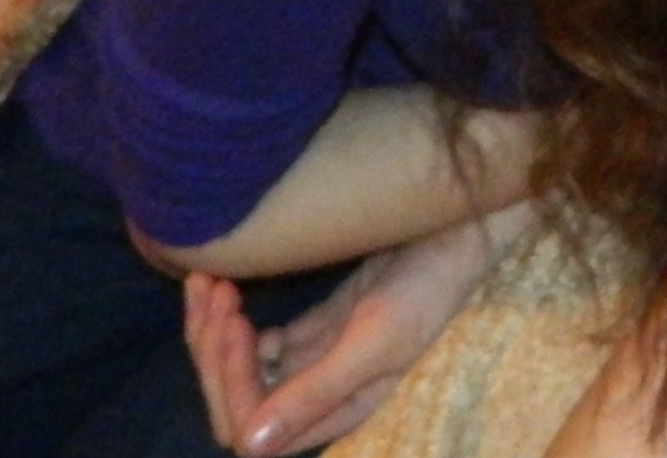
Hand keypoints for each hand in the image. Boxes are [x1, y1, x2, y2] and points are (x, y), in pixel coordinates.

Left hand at [184, 203, 536, 454]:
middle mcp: (321, 394)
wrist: (456, 231)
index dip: (232, 385)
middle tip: (217, 293)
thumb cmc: (425, 289)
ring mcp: (317, 359)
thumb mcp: (376, 341)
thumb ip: (315, 393)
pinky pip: (261, 340)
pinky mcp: (319, 326)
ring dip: (216, 332)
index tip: (238, 323)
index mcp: (337, 411)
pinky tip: (227, 284)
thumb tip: (249, 447)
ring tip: (210, 282)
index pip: (254, 430)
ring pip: (244, 367)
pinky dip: (235, 317)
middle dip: (214, 353)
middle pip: (240, 400)